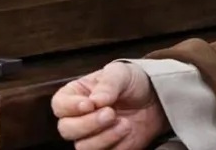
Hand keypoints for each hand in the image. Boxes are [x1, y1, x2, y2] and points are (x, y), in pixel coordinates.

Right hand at [51, 61, 169, 149]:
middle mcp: (78, 118)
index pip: (59, 105)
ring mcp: (91, 136)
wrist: (156, 100)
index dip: (71, 107)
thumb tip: (96, 100)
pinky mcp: (106, 149)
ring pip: (82, 147)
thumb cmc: (133, 82)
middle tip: (111, 113)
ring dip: (104, 137)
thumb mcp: (122, 73)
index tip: (90, 104)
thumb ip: (108, 83)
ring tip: (125, 123)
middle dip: (88, 123)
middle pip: (66, 129)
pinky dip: (116, 146)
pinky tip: (128, 133)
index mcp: (75, 95)